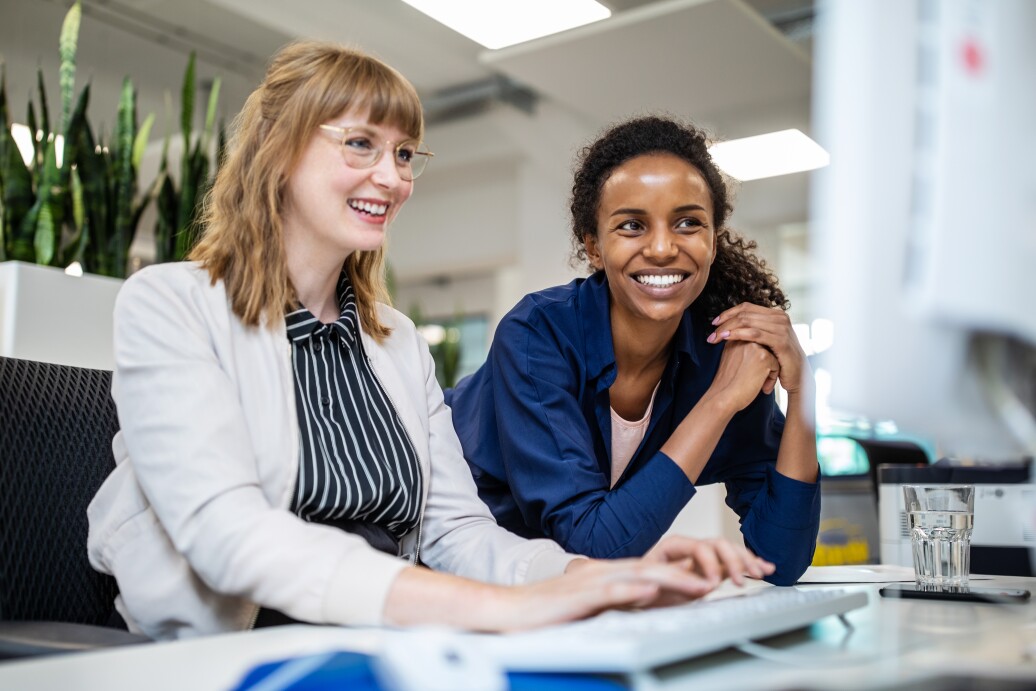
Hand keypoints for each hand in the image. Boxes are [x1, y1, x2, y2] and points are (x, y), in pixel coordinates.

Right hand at [489, 558, 717, 630]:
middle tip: (719, 579)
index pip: (651, 572)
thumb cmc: (544, 613)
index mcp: (605, 576)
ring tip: (700, 585)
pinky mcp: (578, 596)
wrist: (507, 610)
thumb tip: (643, 606)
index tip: (710, 582)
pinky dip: (632, 590)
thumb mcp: (586, 607)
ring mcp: (590, 582)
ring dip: (673, 581)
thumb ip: (613, 604)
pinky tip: (650, 592)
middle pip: (653, 568)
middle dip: (688, 574)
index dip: (682, 576)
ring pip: (639, 575)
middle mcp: (602, 573)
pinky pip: (610, 591)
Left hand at [643, 535, 774, 587]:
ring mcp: (702, 559)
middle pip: (717, 544)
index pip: (697, 546)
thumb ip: (673, 583)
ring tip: (760, 572)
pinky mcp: (712, 571)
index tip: (714, 583)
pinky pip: (734, 563)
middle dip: (733, 560)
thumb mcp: (649, 586)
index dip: (709, 563)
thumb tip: (703, 585)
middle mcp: (689, 549)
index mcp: (671, 547)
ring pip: (729, 551)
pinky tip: (766, 567)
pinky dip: (750, 564)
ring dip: (747, 560)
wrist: (635, 593)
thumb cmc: (639, 588)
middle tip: (740, 582)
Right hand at [705, 339, 778, 412]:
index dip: (753, 362)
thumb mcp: (730, 361)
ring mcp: (754, 347)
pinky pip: (776, 365)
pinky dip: (772, 378)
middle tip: (754, 380)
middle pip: (764, 349)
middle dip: (763, 366)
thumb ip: (741, 352)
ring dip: (768, 373)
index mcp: (734, 339)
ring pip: (772, 357)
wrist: (723, 397)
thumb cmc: (727, 385)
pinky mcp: (764, 357)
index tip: (746, 374)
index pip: (754, 346)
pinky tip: (762, 387)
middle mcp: (744, 340)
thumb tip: (757, 354)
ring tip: (759, 385)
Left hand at [707, 303, 811, 394]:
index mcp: (775, 315)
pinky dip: (738, 334)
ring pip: (748, 321)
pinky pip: (755, 334)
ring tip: (714, 338)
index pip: (746, 307)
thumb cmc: (778, 361)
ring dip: (727, 328)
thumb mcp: (765, 341)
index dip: (728, 313)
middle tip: (711, 333)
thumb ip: (752, 329)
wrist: (797, 377)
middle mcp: (780, 317)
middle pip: (745, 313)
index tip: (714, 323)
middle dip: (725, 322)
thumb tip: (729, 323)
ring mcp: (782, 328)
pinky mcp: (782, 341)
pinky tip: (726, 338)